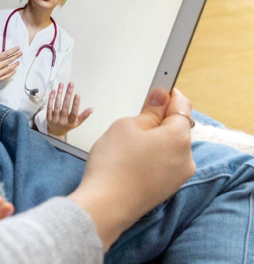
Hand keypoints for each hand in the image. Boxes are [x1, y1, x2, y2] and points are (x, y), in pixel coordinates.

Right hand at [0, 40, 20, 93]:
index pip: (5, 54)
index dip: (12, 51)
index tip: (18, 48)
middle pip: (9, 61)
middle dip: (16, 56)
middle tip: (21, 53)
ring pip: (9, 69)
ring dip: (15, 65)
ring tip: (18, 62)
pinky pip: (6, 76)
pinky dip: (11, 73)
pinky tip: (14, 71)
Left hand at [46, 82, 93, 136]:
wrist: (56, 132)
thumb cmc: (69, 125)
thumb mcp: (77, 122)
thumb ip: (84, 116)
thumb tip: (92, 109)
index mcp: (71, 122)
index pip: (74, 113)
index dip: (76, 104)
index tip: (77, 95)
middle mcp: (62, 120)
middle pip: (65, 106)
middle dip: (68, 94)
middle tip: (71, 84)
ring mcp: (54, 118)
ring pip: (57, 104)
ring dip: (59, 93)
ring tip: (61, 84)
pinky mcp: (48, 116)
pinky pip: (49, 106)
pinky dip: (51, 98)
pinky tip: (54, 91)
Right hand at [68, 88, 194, 251]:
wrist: (106, 204)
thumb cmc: (114, 164)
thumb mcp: (127, 125)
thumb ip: (149, 110)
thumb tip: (161, 97)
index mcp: (179, 137)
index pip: (182, 106)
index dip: (169, 95)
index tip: (159, 89)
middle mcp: (187, 157)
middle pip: (177, 128)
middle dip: (159, 120)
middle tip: (133, 120)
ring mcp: (179, 176)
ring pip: (169, 146)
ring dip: (154, 140)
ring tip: (126, 144)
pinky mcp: (168, 188)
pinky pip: (164, 163)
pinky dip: (152, 156)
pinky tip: (130, 160)